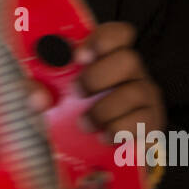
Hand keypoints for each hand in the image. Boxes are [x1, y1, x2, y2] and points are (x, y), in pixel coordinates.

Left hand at [28, 21, 164, 140]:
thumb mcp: (48, 98)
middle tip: (77, 92)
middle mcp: (129, 72)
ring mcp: (144, 96)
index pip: (118, 34)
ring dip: (104, 110)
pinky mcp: (151, 122)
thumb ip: (36, 91)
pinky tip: (104, 136)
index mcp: (106, 58)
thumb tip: (39, 98)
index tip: (79, 57)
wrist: (93, 155)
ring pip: (135, 92)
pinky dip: (120, 129)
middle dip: (98, 77)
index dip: (102, 39)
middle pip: (128, 59)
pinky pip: (143, 120)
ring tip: (84, 124)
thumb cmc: (71, 115)